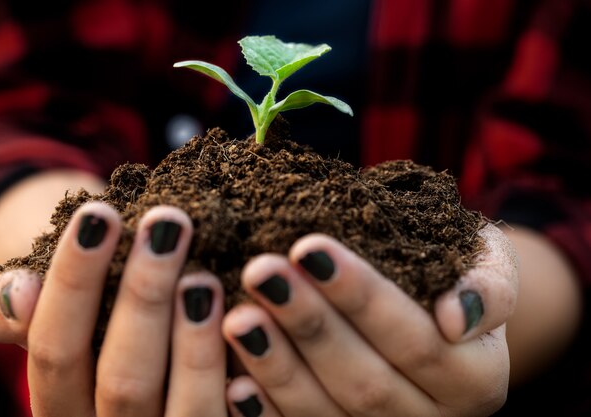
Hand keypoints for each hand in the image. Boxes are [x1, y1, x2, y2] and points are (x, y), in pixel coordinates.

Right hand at [0, 202, 234, 415]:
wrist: (139, 341)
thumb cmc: (94, 318)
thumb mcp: (55, 315)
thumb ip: (22, 311)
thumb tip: (16, 292)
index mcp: (62, 405)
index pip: (57, 351)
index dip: (75, 281)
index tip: (100, 213)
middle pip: (124, 380)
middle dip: (145, 296)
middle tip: (169, 223)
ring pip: (184, 408)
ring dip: (196, 342)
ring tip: (204, 278)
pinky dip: (244, 387)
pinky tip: (250, 328)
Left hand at [221, 223, 518, 416]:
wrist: (440, 308)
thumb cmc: (456, 270)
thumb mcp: (489, 261)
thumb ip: (489, 286)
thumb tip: (455, 317)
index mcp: (476, 378)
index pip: (416, 341)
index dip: (361, 297)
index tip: (309, 248)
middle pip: (366, 382)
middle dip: (309, 324)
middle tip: (260, 272)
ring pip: (328, 414)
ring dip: (278, 368)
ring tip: (238, 318)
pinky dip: (269, 414)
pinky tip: (234, 384)